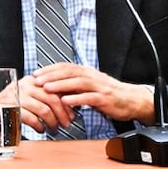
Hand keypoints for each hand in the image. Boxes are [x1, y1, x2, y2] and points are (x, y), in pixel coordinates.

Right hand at [15, 73, 75, 132]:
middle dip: (62, 115)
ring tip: (54, 129)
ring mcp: (17, 96)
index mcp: (33, 80)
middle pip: (52, 99)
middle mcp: (26, 85)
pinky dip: (39, 126)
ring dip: (52, 122)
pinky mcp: (10, 107)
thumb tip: (71, 104)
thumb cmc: (15, 103)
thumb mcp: (31, 96)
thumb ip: (47, 97)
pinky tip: (41, 129)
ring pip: (44, 110)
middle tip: (66, 124)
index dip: (67, 104)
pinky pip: (31, 118)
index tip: (72, 115)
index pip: (56, 89)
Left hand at [32, 62, 155, 122]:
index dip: (49, 69)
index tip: (35, 74)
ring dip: (61, 85)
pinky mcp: (105, 99)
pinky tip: (66, 101)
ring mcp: (99, 87)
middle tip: (36, 80)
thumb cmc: (107, 94)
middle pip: (70, 72)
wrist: (132, 100)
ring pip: (78, 83)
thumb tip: (51, 85)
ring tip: (47, 88)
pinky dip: (77, 99)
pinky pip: (90, 98)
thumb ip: (72, 85)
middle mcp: (92, 76)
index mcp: (87, 72)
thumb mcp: (88, 86)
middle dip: (51, 75)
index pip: (65, 67)